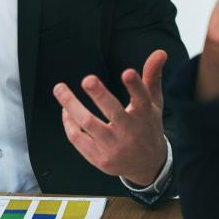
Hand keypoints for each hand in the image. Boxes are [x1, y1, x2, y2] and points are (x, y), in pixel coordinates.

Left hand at [53, 49, 167, 186]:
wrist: (148, 166)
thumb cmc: (147, 126)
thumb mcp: (154, 102)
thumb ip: (152, 76)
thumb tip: (160, 52)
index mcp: (145, 115)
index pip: (142, 99)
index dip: (135, 86)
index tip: (127, 72)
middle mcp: (130, 131)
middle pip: (113, 112)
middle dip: (100, 95)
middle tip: (87, 79)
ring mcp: (114, 147)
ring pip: (89, 124)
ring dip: (72, 105)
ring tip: (59, 88)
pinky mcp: (100, 159)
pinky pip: (78, 139)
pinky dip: (69, 123)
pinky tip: (65, 110)